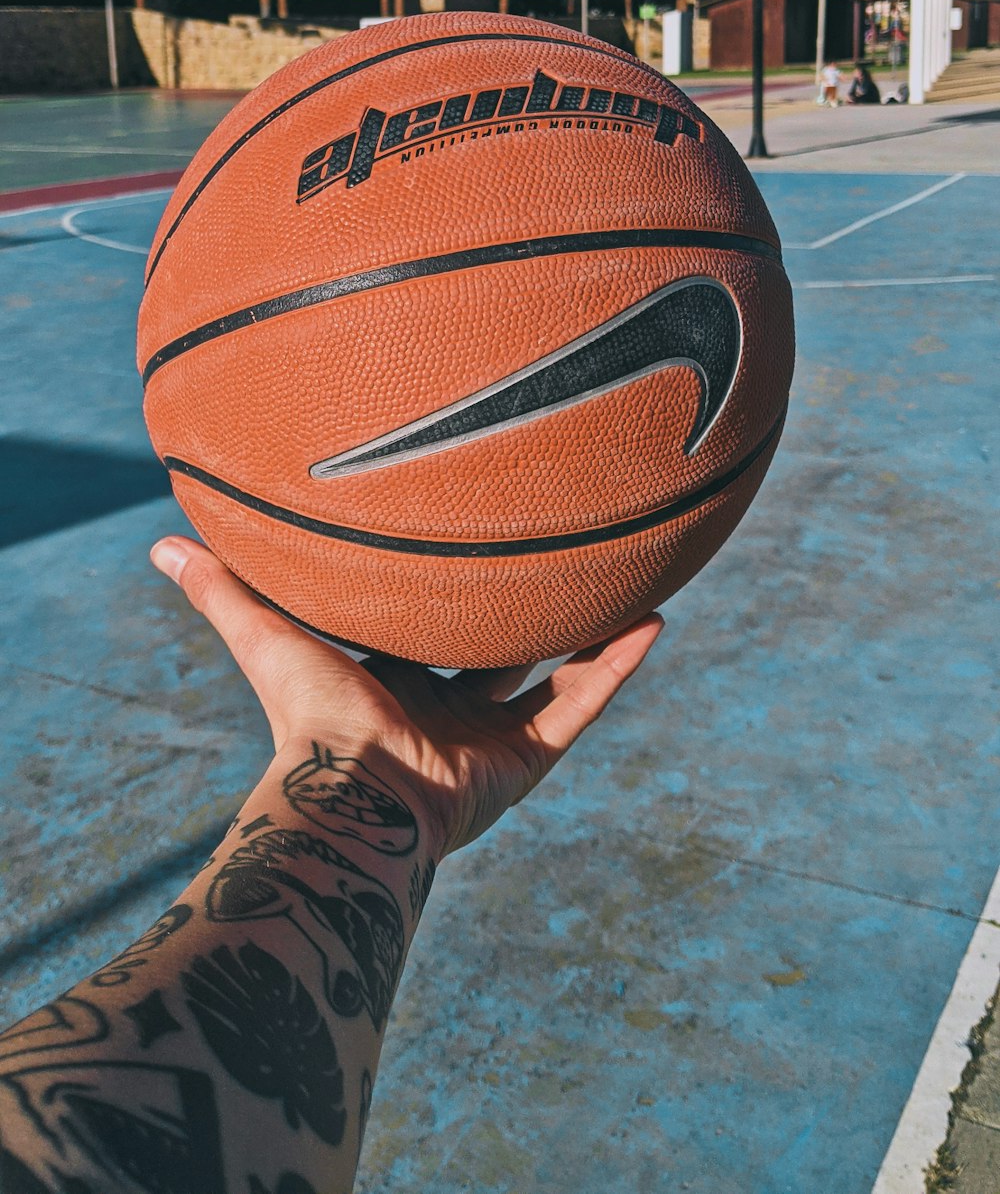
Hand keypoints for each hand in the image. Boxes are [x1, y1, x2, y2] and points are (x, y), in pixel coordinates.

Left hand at [150, 536, 661, 858]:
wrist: (353, 794)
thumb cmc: (305, 716)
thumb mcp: (269, 633)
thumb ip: (222, 590)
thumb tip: (160, 545)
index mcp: (390, 684)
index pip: (422, 631)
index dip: (442, 591)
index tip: (465, 539)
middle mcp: (442, 711)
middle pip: (491, 653)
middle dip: (520, 612)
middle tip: (554, 550)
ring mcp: (489, 739)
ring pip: (550, 677)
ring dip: (584, 634)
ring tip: (626, 579)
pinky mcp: (526, 760)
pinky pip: (582, 704)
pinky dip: (617, 666)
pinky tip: (654, 620)